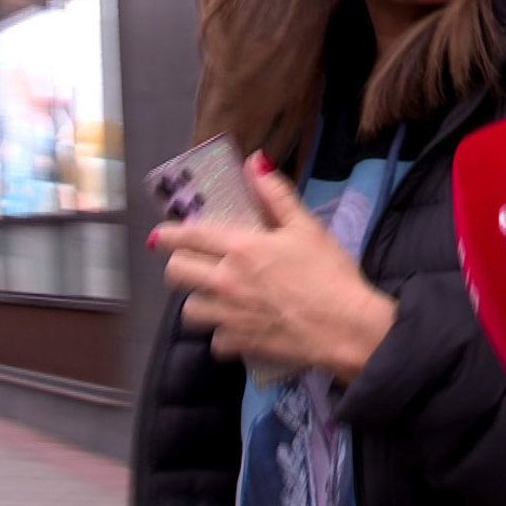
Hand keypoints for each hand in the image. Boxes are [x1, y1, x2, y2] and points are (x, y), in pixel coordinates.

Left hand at [150, 152, 396, 380]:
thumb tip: (254, 162)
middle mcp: (226, 281)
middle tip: (193, 263)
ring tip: (215, 297)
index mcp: (241, 248)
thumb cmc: (330, 273)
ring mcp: (229, 315)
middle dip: (178, 265)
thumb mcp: (307, 227)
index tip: (160, 235)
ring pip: (189, 309)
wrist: (345, 327)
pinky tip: (238, 326)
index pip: (190, 236)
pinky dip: (223, 334)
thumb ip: (277, 194)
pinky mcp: (239, 344)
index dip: (169, 234)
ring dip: (199, 300)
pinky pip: (215, 340)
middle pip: (177, 273)